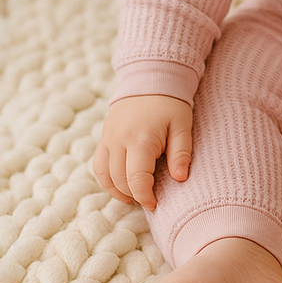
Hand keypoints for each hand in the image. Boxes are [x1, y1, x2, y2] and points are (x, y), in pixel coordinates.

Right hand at [93, 95, 193, 210]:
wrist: (151, 77)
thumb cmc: (171, 103)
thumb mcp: (183, 125)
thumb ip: (181, 153)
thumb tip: (180, 179)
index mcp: (141, 139)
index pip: (136, 179)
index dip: (144, 196)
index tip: (155, 204)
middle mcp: (120, 140)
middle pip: (119, 180)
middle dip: (133, 195)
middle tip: (149, 201)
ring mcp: (109, 138)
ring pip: (105, 175)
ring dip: (117, 191)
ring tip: (134, 197)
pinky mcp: (104, 136)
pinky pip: (99, 164)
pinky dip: (107, 179)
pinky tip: (121, 184)